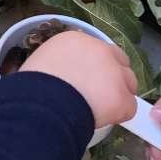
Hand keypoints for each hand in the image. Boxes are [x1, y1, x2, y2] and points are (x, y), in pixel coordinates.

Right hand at [22, 31, 136, 129]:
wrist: (40, 106)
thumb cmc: (32, 86)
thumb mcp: (43, 61)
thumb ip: (62, 62)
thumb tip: (66, 75)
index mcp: (78, 40)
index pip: (98, 50)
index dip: (96, 67)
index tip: (88, 80)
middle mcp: (100, 50)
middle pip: (119, 62)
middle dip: (113, 78)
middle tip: (97, 95)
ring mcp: (115, 73)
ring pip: (128, 84)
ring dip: (117, 96)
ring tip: (98, 110)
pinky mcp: (122, 98)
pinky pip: (128, 108)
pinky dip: (117, 116)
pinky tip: (100, 119)